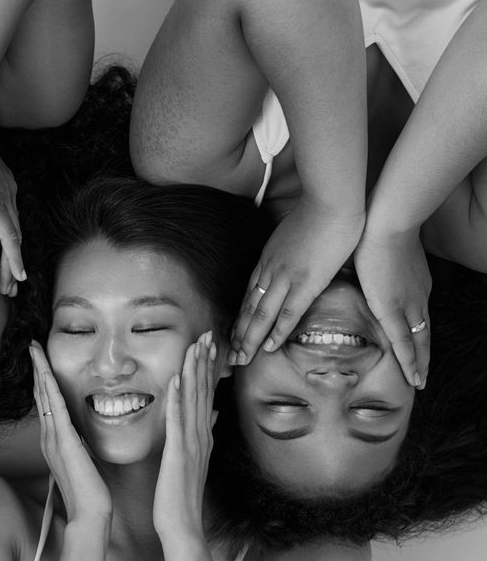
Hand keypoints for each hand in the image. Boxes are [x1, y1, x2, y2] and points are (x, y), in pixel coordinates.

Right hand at [0, 124, 24, 295]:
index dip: (7, 240)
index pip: (6, 217)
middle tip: (12, 281)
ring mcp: (4, 199)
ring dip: (12, 266)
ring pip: (14, 240)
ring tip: (11, 287)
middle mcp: (8, 192)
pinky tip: (17, 276)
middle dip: (13, 260)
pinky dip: (15, 259)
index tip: (3, 256)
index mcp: (1, 182)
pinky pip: (10, 239)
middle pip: (14, 232)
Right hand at [29, 341, 110, 524]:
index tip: (40, 361)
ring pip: (44, 396)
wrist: (89, 513)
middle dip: (36, 368)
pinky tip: (46, 370)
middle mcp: (49, 437)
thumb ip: (79, 445)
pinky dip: (48, 386)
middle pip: (40, 394)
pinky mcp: (64, 440)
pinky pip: (54, 407)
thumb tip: (81, 433)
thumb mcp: (83, 461)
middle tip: (31, 345)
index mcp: (54, 441)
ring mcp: (54, 438)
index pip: (46, 403)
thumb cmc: (90, 492)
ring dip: (39, 370)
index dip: (42, 380)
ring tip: (34, 349)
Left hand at [154, 332, 216, 541]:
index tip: (209, 346)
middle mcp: (201, 436)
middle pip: (204, 392)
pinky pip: (177, 421)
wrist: (182, 524)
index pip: (206, 396)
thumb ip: (202, 435)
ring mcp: (191, 444)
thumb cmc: (182, 495)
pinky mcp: (178, 453)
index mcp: (202, 437)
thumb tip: (213, 414)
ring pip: (194, 401)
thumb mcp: (195, 461)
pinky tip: (176, 380)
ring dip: (194, 372)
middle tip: (207, 335)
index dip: (207, 369)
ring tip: (195, 347)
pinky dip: (177, 399)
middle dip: (205, 362)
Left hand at [230, 202, 363, 364]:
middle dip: (238, 335)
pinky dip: (276, 332)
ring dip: (249, 339)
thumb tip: (292, 262)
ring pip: (260, 315)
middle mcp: (269, 271)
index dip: (240, 318)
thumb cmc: (318, 214)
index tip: (233, 335)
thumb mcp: (292, 236)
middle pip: (248, 308)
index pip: (248, 295)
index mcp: (267, 260)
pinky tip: (268, 347)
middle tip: (230, 357)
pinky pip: (287, 313)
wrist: (330, 200)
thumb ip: (288, 253)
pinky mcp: (305, 282)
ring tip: (241, 359)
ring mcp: (285, 277)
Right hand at [354, 227, 429, 387]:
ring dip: (419, 363)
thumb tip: (341, 266)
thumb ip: (360, 265)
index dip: (415, 332)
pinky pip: (405, 342)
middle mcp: (415, 296)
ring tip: (418, 382)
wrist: (385, 218)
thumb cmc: (374, 225)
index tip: (414, 345)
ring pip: (418, 341)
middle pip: (423, 332)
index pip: (415, 313)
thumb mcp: (370, 250)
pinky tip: (413, 378)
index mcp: (411, 283)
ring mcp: (407, 303)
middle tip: (422, 375)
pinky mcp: (393, 308)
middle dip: (423, 354)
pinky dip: (410, 362)